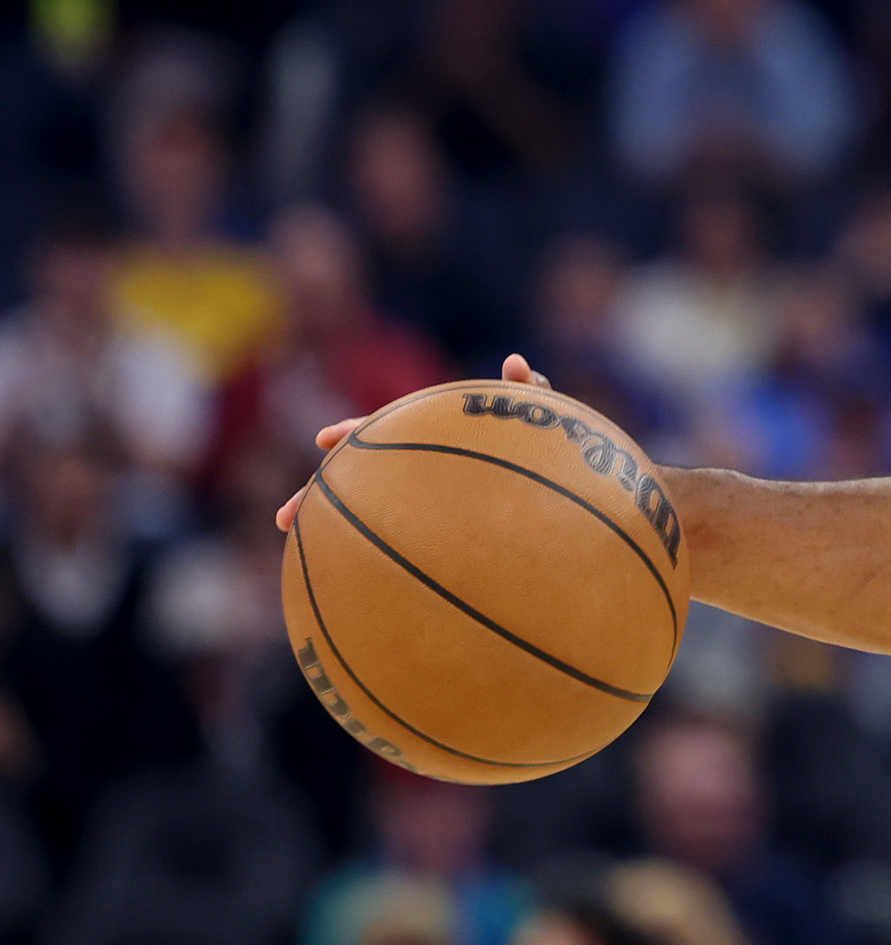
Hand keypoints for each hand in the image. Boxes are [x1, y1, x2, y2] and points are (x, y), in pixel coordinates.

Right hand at [275, 352, 547, 532]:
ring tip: (297, 548)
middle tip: (284, 517)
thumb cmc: (544, 447)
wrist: (552, 494)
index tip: (324, 439)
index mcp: (428, 436)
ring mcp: (416, 501)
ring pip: (359, 514)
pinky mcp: (430, 529)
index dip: (353, 433)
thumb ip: (529, 390)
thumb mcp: (538, 415)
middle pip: (353, 478)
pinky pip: (390, 544)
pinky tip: (344, 582)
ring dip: (325, 528)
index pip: (382, 430)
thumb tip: (517, 362)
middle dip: (317, 494)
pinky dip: (365, 557)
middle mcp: (413, 471)